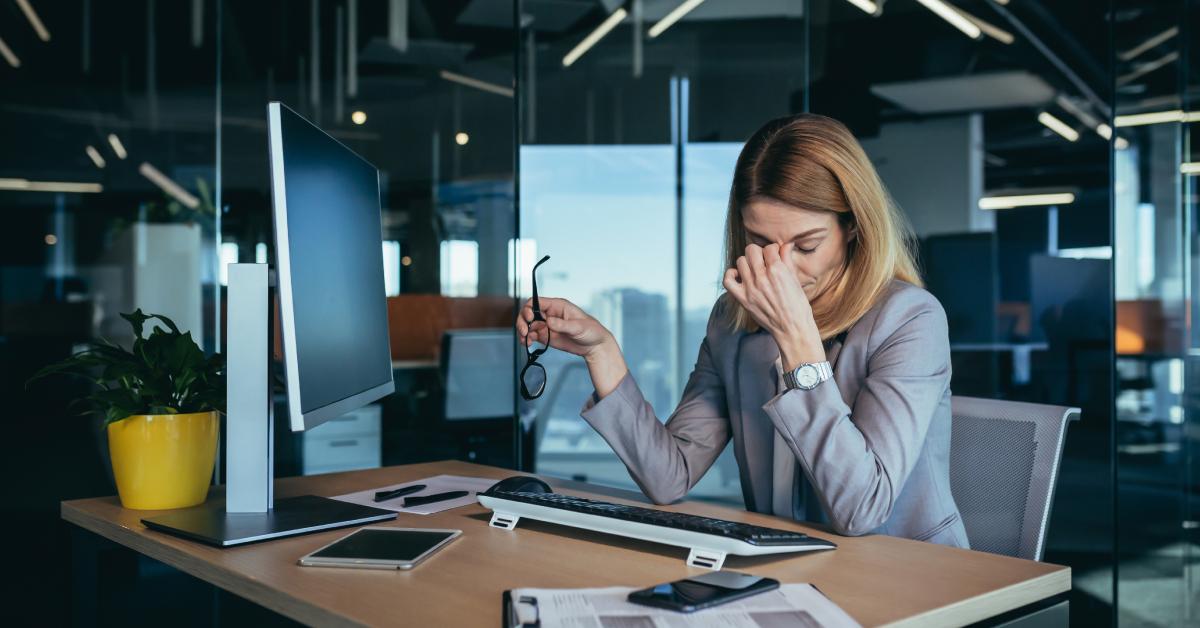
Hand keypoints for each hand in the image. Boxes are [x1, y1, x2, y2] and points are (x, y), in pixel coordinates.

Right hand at [516, 296, 628, 397]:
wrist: (594, 346)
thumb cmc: (591, 331)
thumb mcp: (578, 327)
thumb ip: (562, 324)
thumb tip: (548, 321)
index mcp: (557, 306)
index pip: (536, 302)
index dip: (529, 309)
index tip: (530, 319)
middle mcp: (549, 314)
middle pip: (528, 313)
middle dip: (523, 321)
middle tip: (524, 332)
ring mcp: (547, 325)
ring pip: (528, 325)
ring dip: (523, 331)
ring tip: (526, 340)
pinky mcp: (546, 336)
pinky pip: (531, 335)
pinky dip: (527, 339)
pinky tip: (528, 344)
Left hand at [722, 242, 825, 368]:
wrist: (792, 329)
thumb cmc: (797, 306)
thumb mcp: (795, 280)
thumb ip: (788, 260)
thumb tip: (786, 244)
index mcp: (778, 270)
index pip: (769, 247)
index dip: (773, 249)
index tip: (775, 255)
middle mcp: (762, 277)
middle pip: (751, 250)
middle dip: (759, 252)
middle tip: (764, 261)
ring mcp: (750, 288)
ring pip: (740, 261)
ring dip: (747, 262)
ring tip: (754, 269)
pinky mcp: (743, 299)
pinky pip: (728, 280)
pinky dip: (731, 275)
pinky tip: (739, 275)